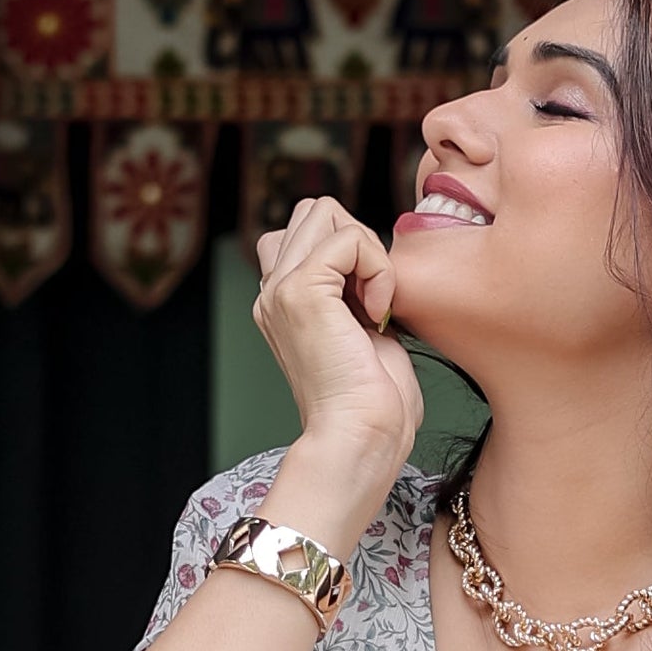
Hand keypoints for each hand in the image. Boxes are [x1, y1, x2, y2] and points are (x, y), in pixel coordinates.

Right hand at [251, 197, 420, 551]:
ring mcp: (281, 288)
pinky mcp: (300, 290)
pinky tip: (378, 314)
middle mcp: (273, 291)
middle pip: (316, 210)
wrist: (362, 440)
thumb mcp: (366, 333)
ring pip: (327, 211)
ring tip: (375, 305)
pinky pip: (350, 237)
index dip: (350, 253)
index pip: (307, 232)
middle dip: (359, 241)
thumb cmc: (376, 405)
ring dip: (368, 250)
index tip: (371, 307)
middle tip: (375, 301)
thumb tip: (373, 257)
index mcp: (283, 301)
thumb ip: (357, 290)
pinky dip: (378, 267)